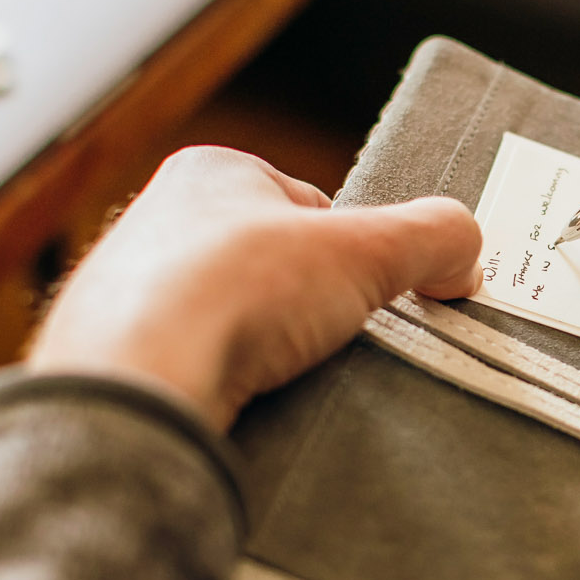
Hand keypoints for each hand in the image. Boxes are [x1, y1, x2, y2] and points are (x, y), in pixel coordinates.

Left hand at [30, 147, 481, 430]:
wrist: (133, 382)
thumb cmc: (229, 291)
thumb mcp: (364, 250)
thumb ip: (430, 236)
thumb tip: (467, 248)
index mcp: (210, 174)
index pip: (305, 203)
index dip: (352, 247)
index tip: (373, 287)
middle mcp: (156, 225)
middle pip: (267, 265)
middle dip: (307, 303)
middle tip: (335, 337)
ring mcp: (126, 297)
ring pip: (225, 322)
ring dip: (262, 351)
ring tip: (288, 378)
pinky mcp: (112, 364)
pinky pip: (189, 372)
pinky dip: (222, 390)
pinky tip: (241, 405)